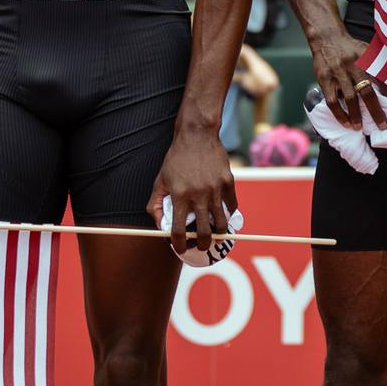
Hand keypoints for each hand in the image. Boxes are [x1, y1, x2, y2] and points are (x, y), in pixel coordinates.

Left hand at [146, 127, 236, 253]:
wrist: (197, 135)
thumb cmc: (176, 159)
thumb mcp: (160, 180)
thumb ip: (155, 204)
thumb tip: (160, 226)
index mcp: (179, 196)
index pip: (178, 230)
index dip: (179, 244)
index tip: (181, 249)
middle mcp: (198, 195)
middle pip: (204, 231)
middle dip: (203, 245)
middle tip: (202, 247)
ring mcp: (216, 189)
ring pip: (221, 222)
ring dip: (219, 233)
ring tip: (216, 233)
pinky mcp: (228, 182)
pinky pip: (231, 206)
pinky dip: (228, 213)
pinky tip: (223, 214)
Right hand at [312, 28, 386, 130]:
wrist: (327, 37)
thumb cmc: (350, 48)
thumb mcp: (367, 52)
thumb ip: (378, 69)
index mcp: (366, 59)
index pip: (381, 80)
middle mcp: (352, 66)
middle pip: (367, 92)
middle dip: (375, 112)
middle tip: (382, 126)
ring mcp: (337, 73)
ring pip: (349, 98)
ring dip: (356, 115)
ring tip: (360, 127)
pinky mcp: (324, 79)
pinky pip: (332, 100)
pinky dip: (339, 114)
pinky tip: (345, 122)